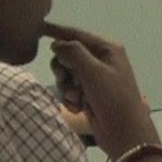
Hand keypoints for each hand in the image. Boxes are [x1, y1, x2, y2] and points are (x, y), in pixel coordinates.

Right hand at [44, 22, 155, 154]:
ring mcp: (95, 79)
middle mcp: (101, 61)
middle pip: (68, 56)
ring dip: (67, 87)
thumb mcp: (93, 72)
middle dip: (63, 69)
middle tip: (64, 79)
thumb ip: (73, 53)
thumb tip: (57, 43)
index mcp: (107, 50)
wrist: (123, 133)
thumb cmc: (112, 98)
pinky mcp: (89, 95)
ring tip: (76, 98)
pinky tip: (79, 107)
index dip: (58, 32)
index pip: (77, 35)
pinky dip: (71, 98)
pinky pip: (70, 90)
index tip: (38, 28)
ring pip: (66, 75)